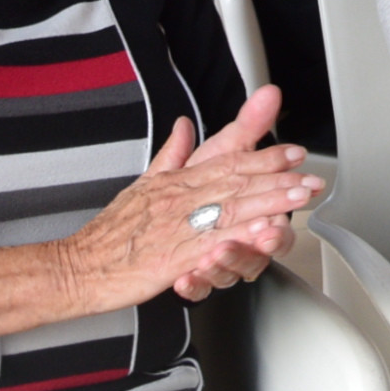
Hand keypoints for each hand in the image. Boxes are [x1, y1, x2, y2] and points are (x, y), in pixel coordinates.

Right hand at [0, 85, 321, 332]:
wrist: (78, 266)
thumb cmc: (112, 232)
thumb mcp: (142, 183)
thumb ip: (171, 155)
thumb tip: (185, 124)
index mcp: (176, 181)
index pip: (227, 161)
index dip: (264, 156)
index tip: (295, 153)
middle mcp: (179, 199)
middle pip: (236, 183)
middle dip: (279, 178)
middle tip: (311, 176)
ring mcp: (176, 228)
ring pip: (230, 210)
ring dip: (269, 202)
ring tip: (299, 198)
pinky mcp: (171, 258)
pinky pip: (210, 244)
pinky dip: (238, 237)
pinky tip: (261, 233)